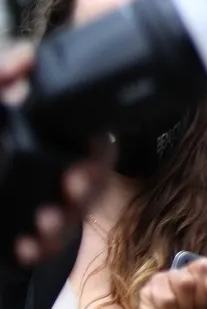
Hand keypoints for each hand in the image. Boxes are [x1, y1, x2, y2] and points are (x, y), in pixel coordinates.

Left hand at [0, 48, 110, 266]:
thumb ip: (2, 75)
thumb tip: (27, 61)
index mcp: (57, 136)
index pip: (95, 144)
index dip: (96, 154)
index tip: (80, 162)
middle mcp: (59, 167)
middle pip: (94, 182)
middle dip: (86, 188)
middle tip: (71, 187)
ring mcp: (48, 199)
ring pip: (74, 216)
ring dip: (63, 223)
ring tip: (44, 224)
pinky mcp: (32, 227)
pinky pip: (50, 244)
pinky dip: (42, 247)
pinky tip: (25, 247)